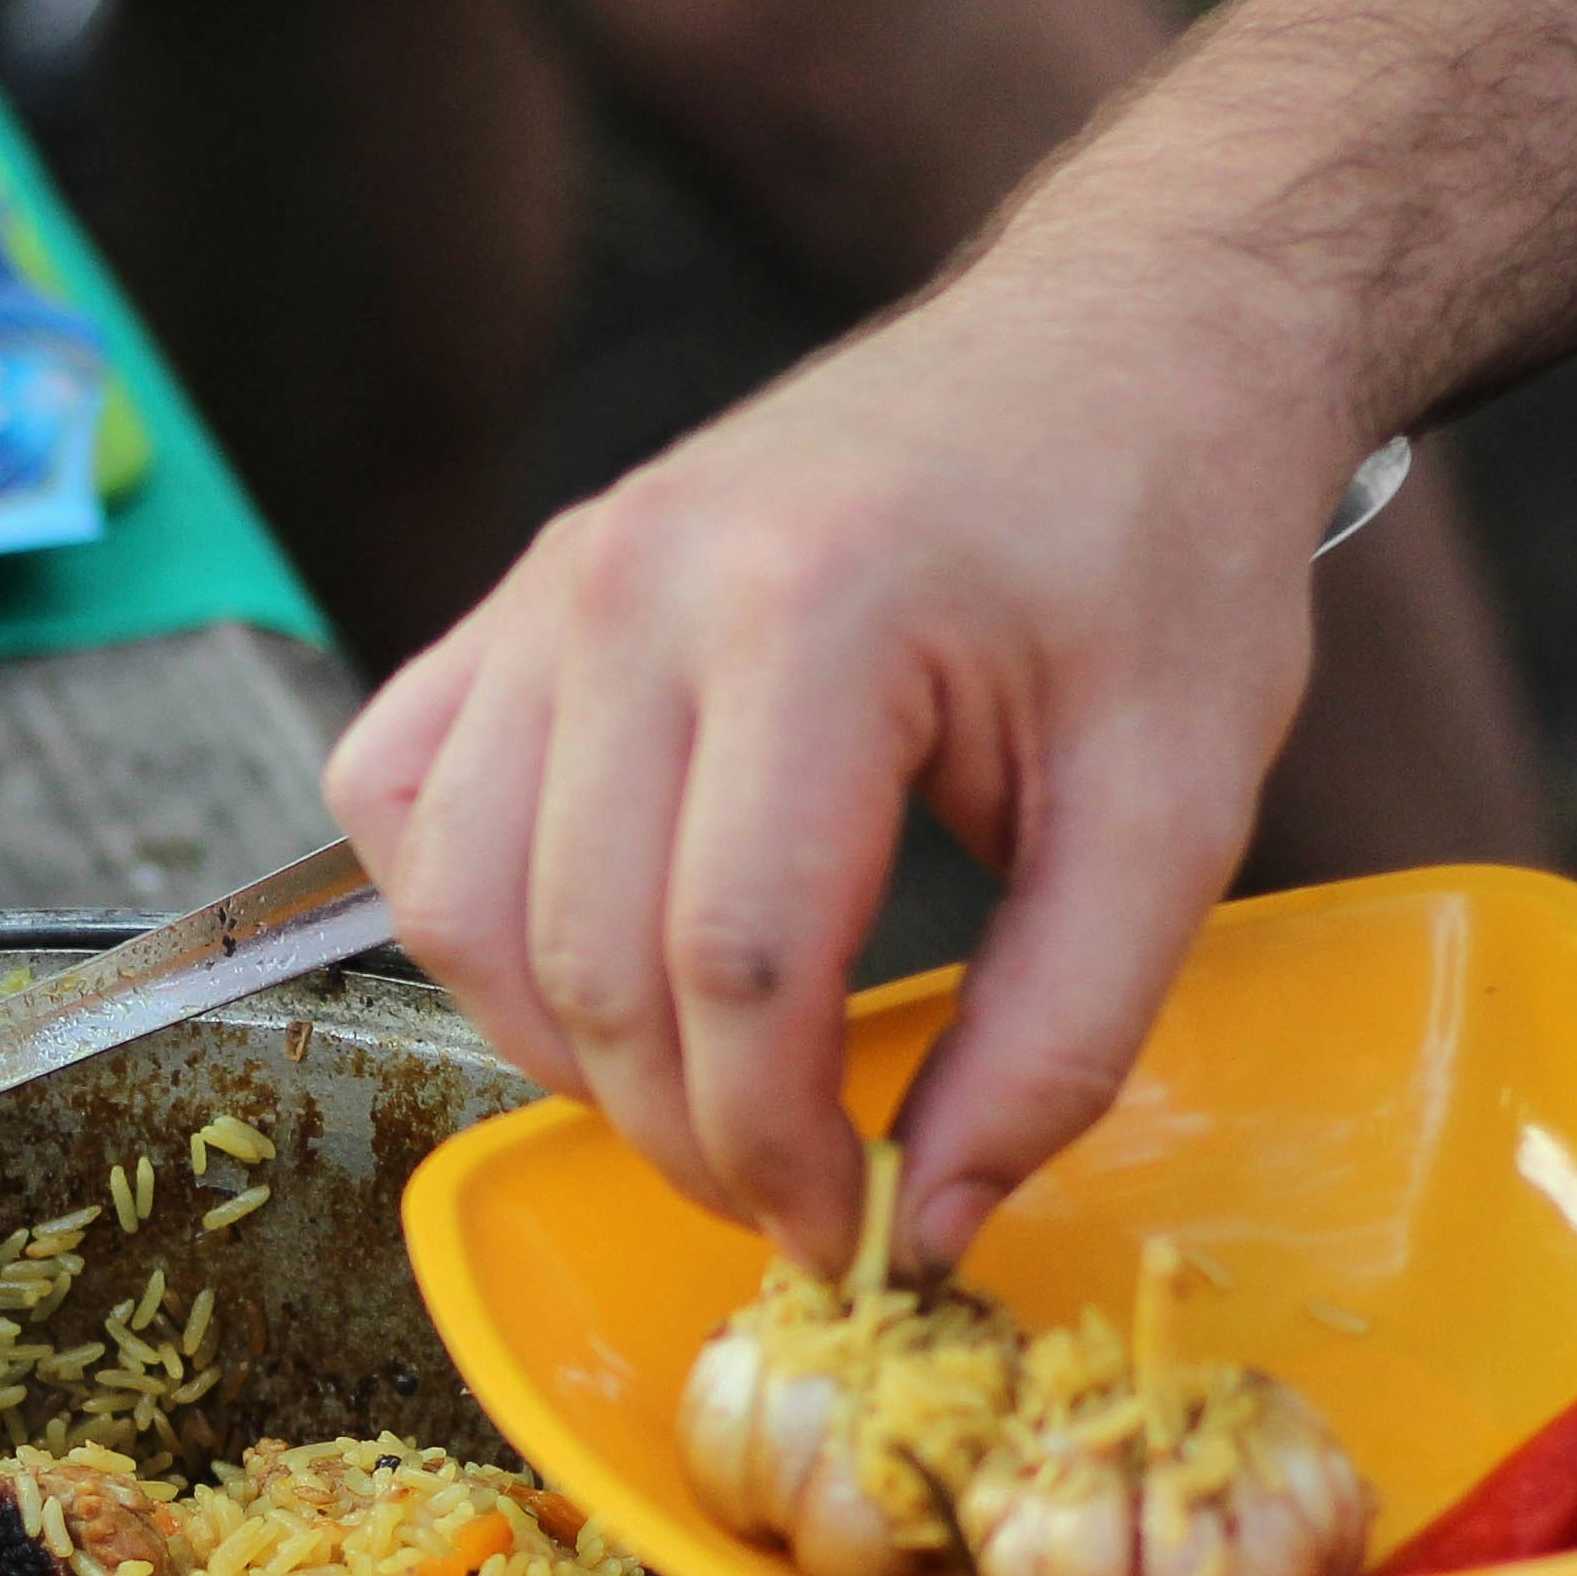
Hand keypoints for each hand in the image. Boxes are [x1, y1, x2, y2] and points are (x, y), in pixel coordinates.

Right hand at [321, 254, 1362, 1269]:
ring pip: (458, 900)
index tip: (851, 1231)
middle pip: (587, 954)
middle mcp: (642, 578)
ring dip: (558, 1050)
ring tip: (697, 1099)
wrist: (1118, 344)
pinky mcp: (522, 591)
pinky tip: (586, 964)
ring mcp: (557, 576)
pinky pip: (399, 797)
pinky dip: (461, 921)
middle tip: (789, 1197)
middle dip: (681, 1131)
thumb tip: (928, 1227)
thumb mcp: (1176, 808)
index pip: (734, 961)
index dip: (776, 1145)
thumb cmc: (1159, 554)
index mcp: (816, 609)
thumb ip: (1059, 1036)